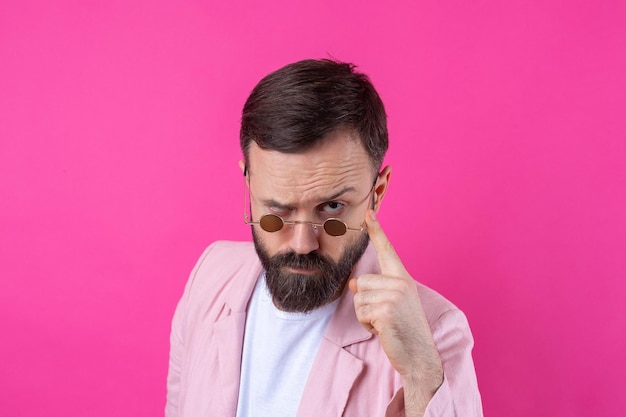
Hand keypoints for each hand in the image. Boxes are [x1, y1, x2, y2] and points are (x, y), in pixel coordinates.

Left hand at [349, 210, 442, 412]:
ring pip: (358, 299)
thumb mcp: (392, 303)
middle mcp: (401, 283)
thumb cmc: (404, 329)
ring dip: (366, 316)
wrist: (419, 355)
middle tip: (385, 316)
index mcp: (403, 278)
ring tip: (385, 323)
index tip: (369, 213)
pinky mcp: (386, 311)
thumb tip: (354, 284)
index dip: (377, 231)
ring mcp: (394, 296)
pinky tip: (383, 331)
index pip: (387, 250)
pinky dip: (367, 326)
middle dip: (365, 302)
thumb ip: (376, 289)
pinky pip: (361, 313)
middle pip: (361, 282)